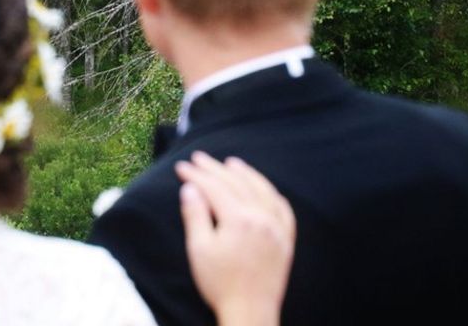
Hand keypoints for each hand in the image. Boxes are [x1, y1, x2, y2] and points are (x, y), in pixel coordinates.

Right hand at [176, 152, 295, 325]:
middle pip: (237, 184)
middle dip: (215, 169)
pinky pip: (283, 209)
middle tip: (199, 158)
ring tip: (231, 163)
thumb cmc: (220, 284)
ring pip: (262, 190)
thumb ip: (195, 215)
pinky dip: (271, 193)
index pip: (214, 187)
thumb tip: (191, 189)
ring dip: (246, 174)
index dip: (196, 175)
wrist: (250, 312)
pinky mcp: (286, 241)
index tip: (181, 167)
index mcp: (239, 220)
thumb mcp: (199, 249)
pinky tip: (264, 189)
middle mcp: (262, 218)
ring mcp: (277, 229)